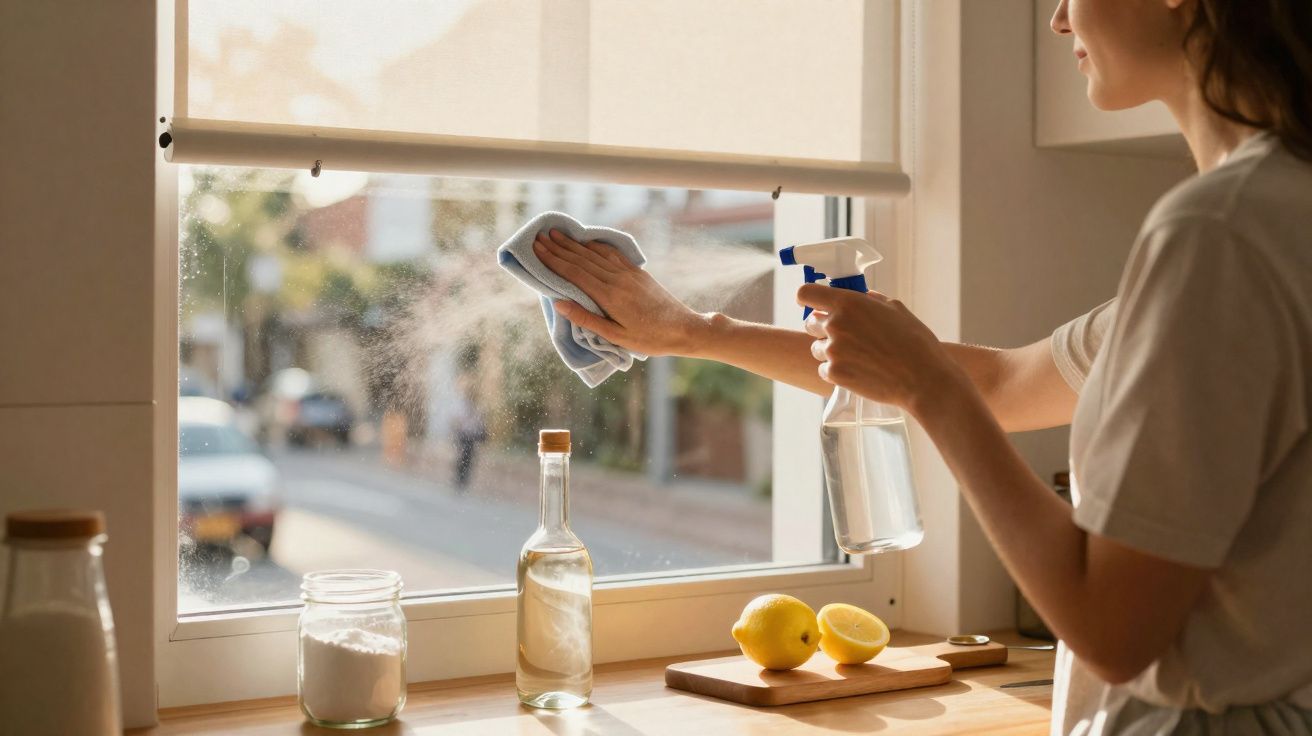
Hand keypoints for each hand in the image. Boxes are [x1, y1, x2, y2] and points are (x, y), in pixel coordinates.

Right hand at [532, 229, 709, 356]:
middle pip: (581, 259)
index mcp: (608, 295)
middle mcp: (617, 278)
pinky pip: (612, 254)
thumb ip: (586, 318)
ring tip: (557, 234)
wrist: (683, 328)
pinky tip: (588, 241)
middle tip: (539, 236)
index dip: (553, 260)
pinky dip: (596, 246)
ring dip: (574, 244)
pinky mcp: (637, 273)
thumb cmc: (649, 338)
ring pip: (595, 254)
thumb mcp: (616, 336)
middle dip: (559, 247)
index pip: (574, 272)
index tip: (537, 248)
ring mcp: (628, 273)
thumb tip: (559, 303)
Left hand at [798, 285, 965, 412]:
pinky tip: (856, 371)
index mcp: (849, 303)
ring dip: (829, 351)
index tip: (815, 305)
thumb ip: (875, 301)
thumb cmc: (916, 343)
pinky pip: (824, 369)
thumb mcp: (898, 311)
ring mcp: (833, 350)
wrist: (922, 379)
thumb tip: (865, 297)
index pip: (806, 293)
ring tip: (855, 356)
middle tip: (843, 335)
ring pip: (817, 348)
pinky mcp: (834, 373)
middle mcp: (835, 324)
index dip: (808, 298)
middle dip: (822, 327)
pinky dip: (836, 371)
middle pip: (810, 322)